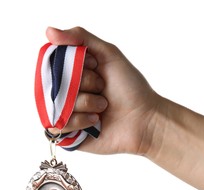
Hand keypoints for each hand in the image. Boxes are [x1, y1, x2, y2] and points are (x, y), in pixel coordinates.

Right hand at [46, 26, 161, 154]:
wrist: (145, 119)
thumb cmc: (131, 87)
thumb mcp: (109, 54)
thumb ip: (80, 37)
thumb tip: (48, 31)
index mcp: (75, 74)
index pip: (54, 63)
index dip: (75, 65)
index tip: (96, 67)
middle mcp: (69, 93)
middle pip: (54, 84)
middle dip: (84, 83)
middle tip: (103, 88)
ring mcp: (69, 114)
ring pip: (55, 105)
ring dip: (85, 103)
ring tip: (103, 107)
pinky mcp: (70, 134)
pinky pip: (56, 127)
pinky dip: (79, 121)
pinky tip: (96, 121)